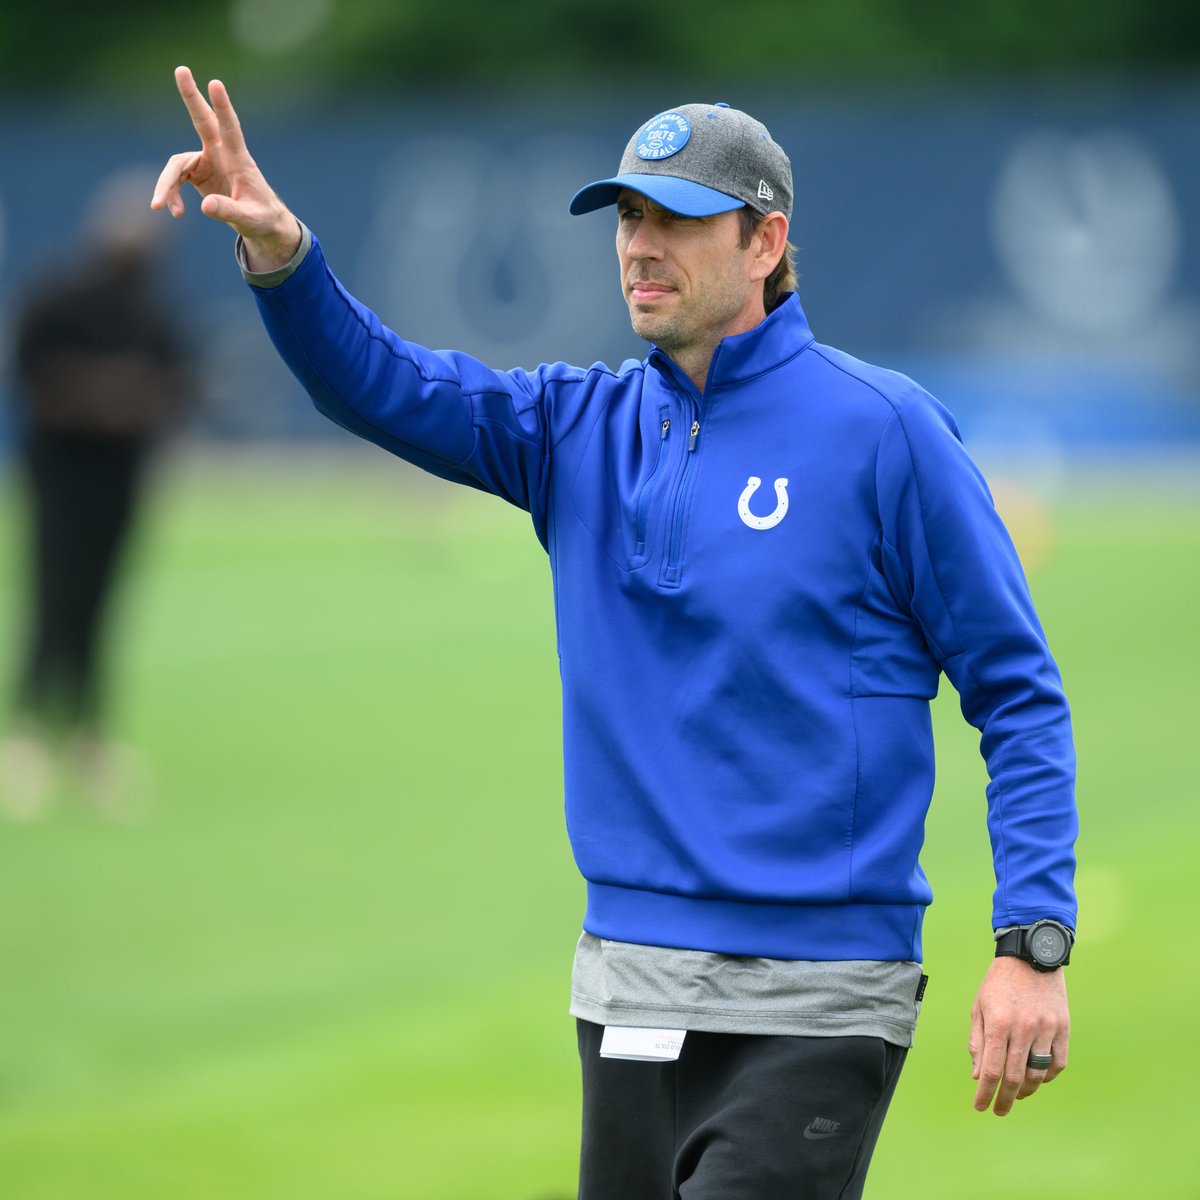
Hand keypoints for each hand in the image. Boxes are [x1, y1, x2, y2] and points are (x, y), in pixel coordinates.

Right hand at [150, 65, 300, 270]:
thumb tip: (205, 206)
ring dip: (166, 184)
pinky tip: (174, 211)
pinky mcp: (197, 172)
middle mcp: (221, 154)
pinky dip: (170, 194)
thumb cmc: (261, 218)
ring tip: (158, 206)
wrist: (261, 222)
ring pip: (177, 164)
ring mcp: (207, 161)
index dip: (222, 107)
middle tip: (181, 69)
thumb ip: (229, 212)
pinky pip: (176, 178)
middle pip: (202, 120)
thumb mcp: (250, 220)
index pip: (230, 129)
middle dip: (191, 97)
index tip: (215, 83)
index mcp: (239, 160)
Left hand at [969, 956, 1069, 1115]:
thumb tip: (979, 1077)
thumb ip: (978, 1042)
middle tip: (999, 1110)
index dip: (985, 1093)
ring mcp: (1046, 1029)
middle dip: (1005, 1099)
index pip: (992, 1069)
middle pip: (1015, 1077)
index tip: (980, 1107)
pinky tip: (1036, 1078)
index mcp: (998, 1023)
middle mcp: (1023, 1028)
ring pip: (1038, 1074)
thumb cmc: (998, 983)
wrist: (1030, 956)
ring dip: (1026, 1090)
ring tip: (1016, 1095)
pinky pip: (1058, 1063)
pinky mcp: (1063, 1028)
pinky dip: (1047, 1076)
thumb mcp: (979, 1007)